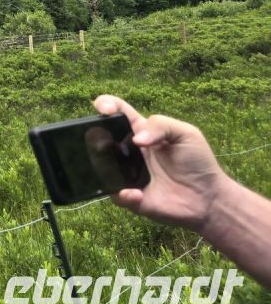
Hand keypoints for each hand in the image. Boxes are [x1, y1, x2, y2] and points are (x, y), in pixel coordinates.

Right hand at [92, 94, 227, 231]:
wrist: (209, 199)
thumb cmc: (198, 163)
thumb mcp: (186, 134)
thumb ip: (161, 125)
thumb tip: (136, 139)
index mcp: (141, 132)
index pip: (118, 113)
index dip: (106, 105)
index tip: (103, 109)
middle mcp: (129, 152)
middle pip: (102, 137)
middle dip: (94, 134)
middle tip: (101, 139)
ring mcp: (127, 174)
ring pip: (101, 166)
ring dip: (101, 164)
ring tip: (114, 166)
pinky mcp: (131, 197)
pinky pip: (116, 194)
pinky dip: (123, 194)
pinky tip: (138, 193)